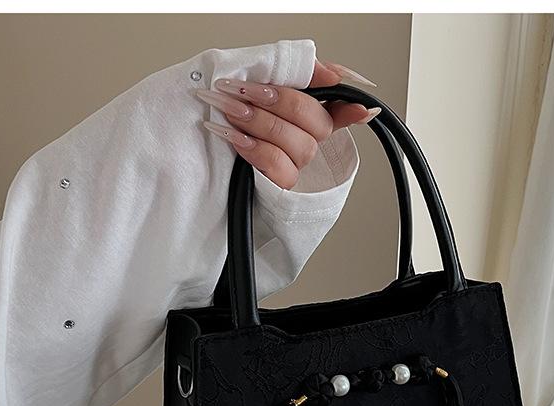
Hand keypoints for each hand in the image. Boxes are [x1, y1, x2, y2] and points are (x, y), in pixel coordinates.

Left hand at [198, 61, 378, 188]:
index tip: (361, 105)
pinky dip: (252, 147)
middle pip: (316, 122)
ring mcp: (295, 164)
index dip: (351, 106)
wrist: (192, 156)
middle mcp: (305, 141)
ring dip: (259, 122)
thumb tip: (332, 72)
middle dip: (280, 101)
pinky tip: (230, 133)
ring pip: (298, 144)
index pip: (339, 108)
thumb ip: (291, 71)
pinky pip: (278, 166)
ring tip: (227, 107)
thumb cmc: (223, 115)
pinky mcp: (280, 185)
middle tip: (244, 89)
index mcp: (303, 115)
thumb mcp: (251, 83)